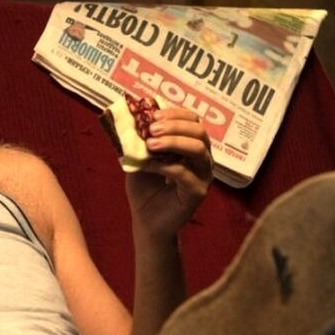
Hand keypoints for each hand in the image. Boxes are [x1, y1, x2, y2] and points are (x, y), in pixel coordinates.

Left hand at [124, 107, 212, 244]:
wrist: (145, 221)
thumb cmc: (145, 189)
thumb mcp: (139, 159)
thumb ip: (139, 141)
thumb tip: (131, 118)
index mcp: (191, 146)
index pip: (192, 120)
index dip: (174, 113)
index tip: (152, 114)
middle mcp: (202, 158)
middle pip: (199, 131)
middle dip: (174, 125)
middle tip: (151, 128)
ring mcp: (203, 175)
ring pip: (198, 149)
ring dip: (173, 142)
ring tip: (150, 143)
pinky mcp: (198, 192)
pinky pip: (185, 173)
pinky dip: (165, 165)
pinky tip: (148, 164)